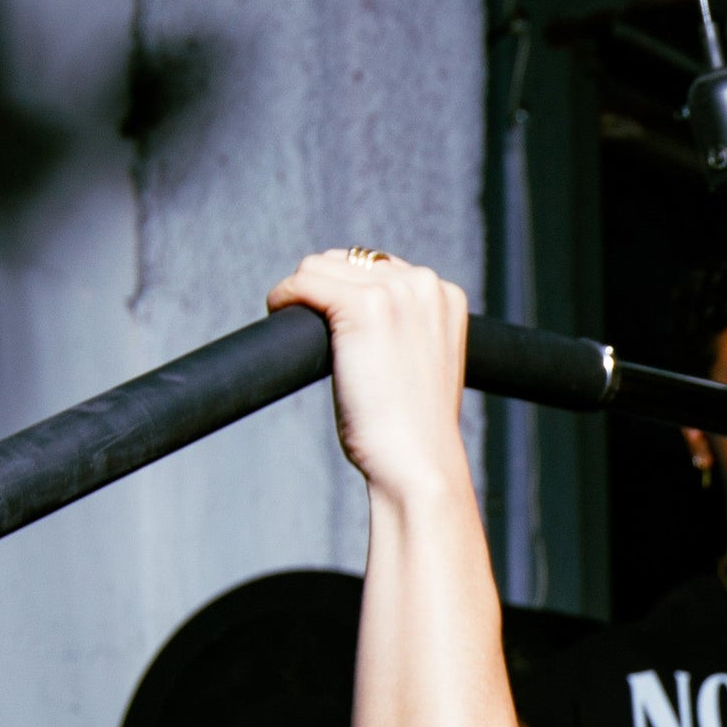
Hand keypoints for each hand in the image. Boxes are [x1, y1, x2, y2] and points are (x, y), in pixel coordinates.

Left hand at [266, 250, 468, 499]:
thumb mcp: (422, 365)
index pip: (378, 267)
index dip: (346, 291)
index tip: (333, 322)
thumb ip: (405, 329)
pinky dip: (284, 297)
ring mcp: (396, 292)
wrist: (419, 465)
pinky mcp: (363, 305)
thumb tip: (354, 311)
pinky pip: (304, 282)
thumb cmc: (413, 431)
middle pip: (347, 261)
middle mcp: (425, 285)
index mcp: (446, 295)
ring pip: (320, 266)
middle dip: (323, 289)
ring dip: (301, 293)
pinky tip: (279, 314)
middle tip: (314, 330)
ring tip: (297, 325)